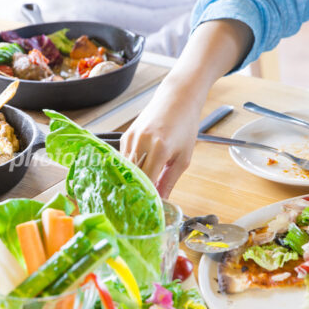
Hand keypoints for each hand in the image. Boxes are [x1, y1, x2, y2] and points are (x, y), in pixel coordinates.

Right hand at [121, 83, 203, 197]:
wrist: (177, 98)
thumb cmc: (184, 125)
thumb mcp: (183, 157)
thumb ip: (169, 181)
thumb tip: (161, 201)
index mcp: (160, 148)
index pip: (147, 182)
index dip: (145, 197)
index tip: (146, 210)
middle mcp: (142, 142)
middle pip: (132, 177)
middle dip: (135, 192)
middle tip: (138, 206)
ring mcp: (131, 138)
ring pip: (125, 168)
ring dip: (131, 180)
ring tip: (136, 192)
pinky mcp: (125, 135)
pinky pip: (124, 158)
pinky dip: (129, 168)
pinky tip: (136, 173)